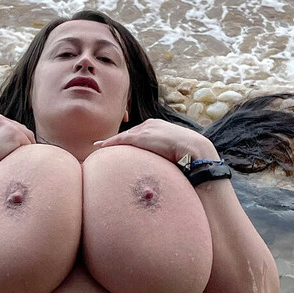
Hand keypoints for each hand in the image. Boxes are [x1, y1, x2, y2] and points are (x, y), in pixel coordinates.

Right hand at [0, 113, 35, 176]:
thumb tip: (7, 143)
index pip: (10, 126)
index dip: (15, 138)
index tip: (17, 148)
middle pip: (21, 129)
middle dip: (22, 141)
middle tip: (24, 154)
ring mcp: (7, 125)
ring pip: (26, 135)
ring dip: (25, 147)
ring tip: (23, 158)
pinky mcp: (14, 134)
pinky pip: (28, 143)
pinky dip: (27, 152)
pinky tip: (22, 159)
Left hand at [91, 118, 217, 163]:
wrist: (195, 150)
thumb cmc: (192, 155)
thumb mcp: (179, 152)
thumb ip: (170, 155)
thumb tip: (171, 168)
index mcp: (160, 126)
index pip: (140, 133)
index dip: (130, 140)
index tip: (121, 145)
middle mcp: (151, 124)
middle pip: (129, 134)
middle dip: (118, 141)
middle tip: (105, 148)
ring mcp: (145, 129)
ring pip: (123, 137)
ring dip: (111, 144)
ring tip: (98, 149)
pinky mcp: (140, 137)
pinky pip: (120, 140)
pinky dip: (109, 144)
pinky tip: (100, 148)